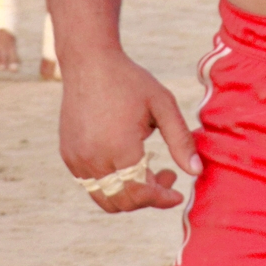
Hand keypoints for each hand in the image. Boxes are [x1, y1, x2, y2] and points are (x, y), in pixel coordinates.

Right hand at [59, 51, 200, 212]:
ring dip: (129, 195)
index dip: (163, 199)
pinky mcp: (68, 155)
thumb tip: (196, 172)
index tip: (178, 194)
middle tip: (168, 175)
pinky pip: (91, 184)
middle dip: (149, 198)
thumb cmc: (130, 81)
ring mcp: (77, 159)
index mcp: (120, 148)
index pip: (141, 194)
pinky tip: (126, 162)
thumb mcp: (163, 105)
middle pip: (123, 202)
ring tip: (147, 171)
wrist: (89, 62)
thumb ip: (181, 140)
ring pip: (105, 198)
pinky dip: (111, 184)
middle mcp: (94, 159)